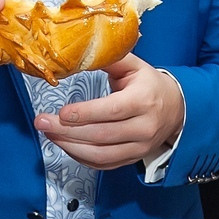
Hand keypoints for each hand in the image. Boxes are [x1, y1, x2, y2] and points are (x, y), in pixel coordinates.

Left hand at [35, 55, 185, 169]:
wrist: (175, 109)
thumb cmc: (148, 85)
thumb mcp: (133, 65)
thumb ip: (108, 58)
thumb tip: (77, 53)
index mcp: (143, 100)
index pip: (112, 110)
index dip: (85, 113)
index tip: (61, 112)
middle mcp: (144, 127)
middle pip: (101, 135)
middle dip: (67, 131)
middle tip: (42, 122)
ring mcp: (139, 147)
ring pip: (100, 154)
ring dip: (69, 146)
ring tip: (49, 133)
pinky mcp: (132, 158)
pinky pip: (103, 164)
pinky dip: (80, 157)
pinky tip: (65, 144)